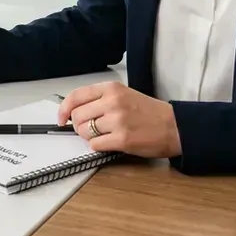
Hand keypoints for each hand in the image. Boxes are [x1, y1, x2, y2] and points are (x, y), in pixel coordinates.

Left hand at [57, 82, 180, 157]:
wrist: (174, 126)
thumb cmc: (148, 112)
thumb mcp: (123, 95)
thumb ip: (99, 100)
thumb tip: (73, 112)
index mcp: (111, 88)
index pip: (76, 96)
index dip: (63, 109)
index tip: (61, 119)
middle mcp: (112, 102)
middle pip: (77, 117)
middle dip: (79, 127)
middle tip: (91, 130)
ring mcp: (117, 120)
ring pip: (84, 132)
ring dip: (89, 137)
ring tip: (104, 135)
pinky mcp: (122, 139)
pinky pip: (95, 145)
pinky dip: (99, 146)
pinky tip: (110, 143)